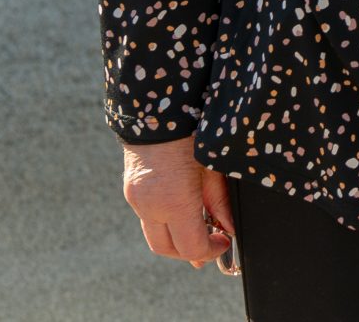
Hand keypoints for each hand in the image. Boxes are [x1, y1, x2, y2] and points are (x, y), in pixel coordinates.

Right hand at [120, 136, 235, 271]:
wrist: (155, 106)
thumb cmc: (191, 131)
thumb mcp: (213, 166)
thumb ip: (219, 201)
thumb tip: (228, 228)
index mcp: (173, 202)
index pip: (191, 248)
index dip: (211, 250)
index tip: (225, 242)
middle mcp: (149, 206)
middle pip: (167, 249)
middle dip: (190, 252)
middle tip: (212, 242)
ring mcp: (136, 199)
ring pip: (155, 234)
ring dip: (176, 237)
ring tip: (199, 225)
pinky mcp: (130, 190)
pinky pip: (148, 216)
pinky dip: (165, 220)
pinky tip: (182, 208)